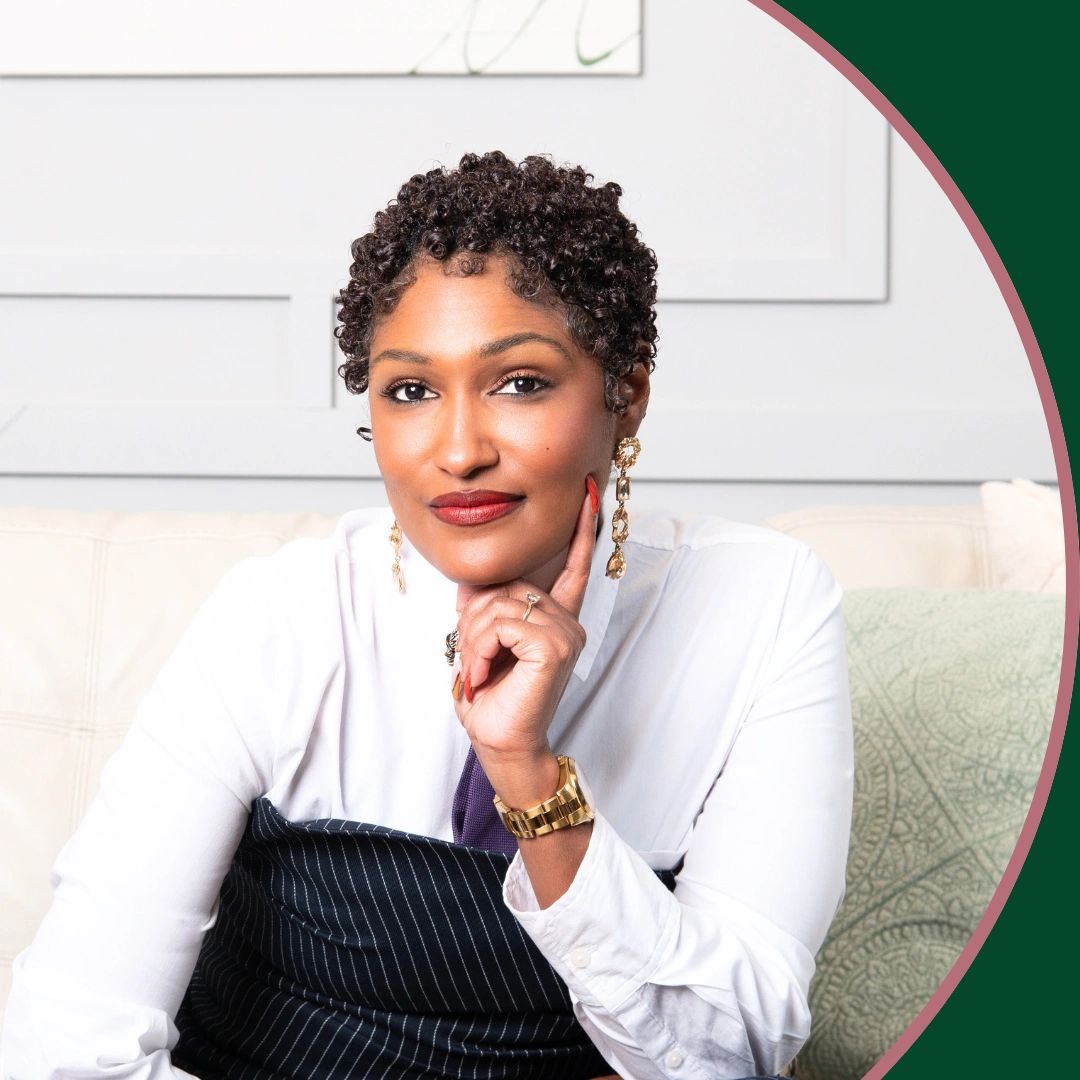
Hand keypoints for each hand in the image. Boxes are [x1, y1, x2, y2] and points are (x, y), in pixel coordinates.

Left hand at [451, 476, 599, 765]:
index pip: (573, 567)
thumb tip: (471, 582)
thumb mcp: (480, 644)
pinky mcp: (554, 647)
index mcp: (556, 619)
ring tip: (477, 670)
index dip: (581, 530)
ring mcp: (566, 634)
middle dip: (474, 619)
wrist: (499, 743)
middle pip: (508, 586)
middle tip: (474, 660)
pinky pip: (502, 624)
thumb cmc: (493, 700)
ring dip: (473, 638)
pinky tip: (484, 673)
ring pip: (499, 605)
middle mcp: (568, 622)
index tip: (590, 491)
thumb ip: (484, 608)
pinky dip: (480, 648)